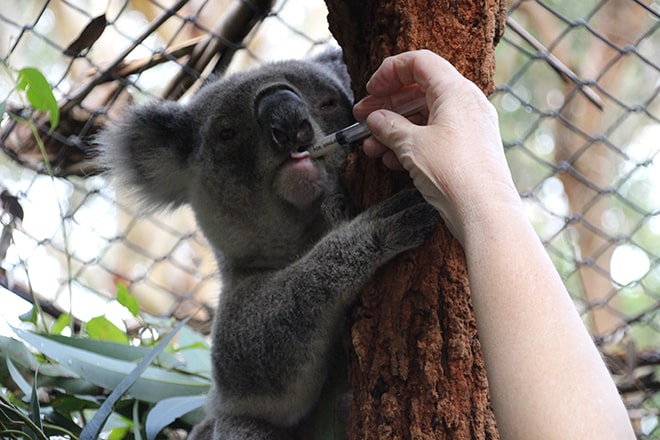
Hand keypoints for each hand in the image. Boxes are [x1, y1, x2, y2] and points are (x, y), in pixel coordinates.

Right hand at [353, 50, 520, 242]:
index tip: (370, 90)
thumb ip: (389, 126)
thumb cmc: (453, 172)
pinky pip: (435, 137)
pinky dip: (411, 144)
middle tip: (361, 118)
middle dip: (387, 105)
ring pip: (424, 117)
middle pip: (419, 91)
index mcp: (456, 91)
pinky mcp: (468, 150)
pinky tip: (391, 161)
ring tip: (370, 148)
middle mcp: (466, 104)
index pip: (420, 63)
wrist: (484, 212)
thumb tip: (375, 118)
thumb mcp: (411, 145)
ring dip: (394, 129)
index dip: (390, 72)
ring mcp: (469, 128)